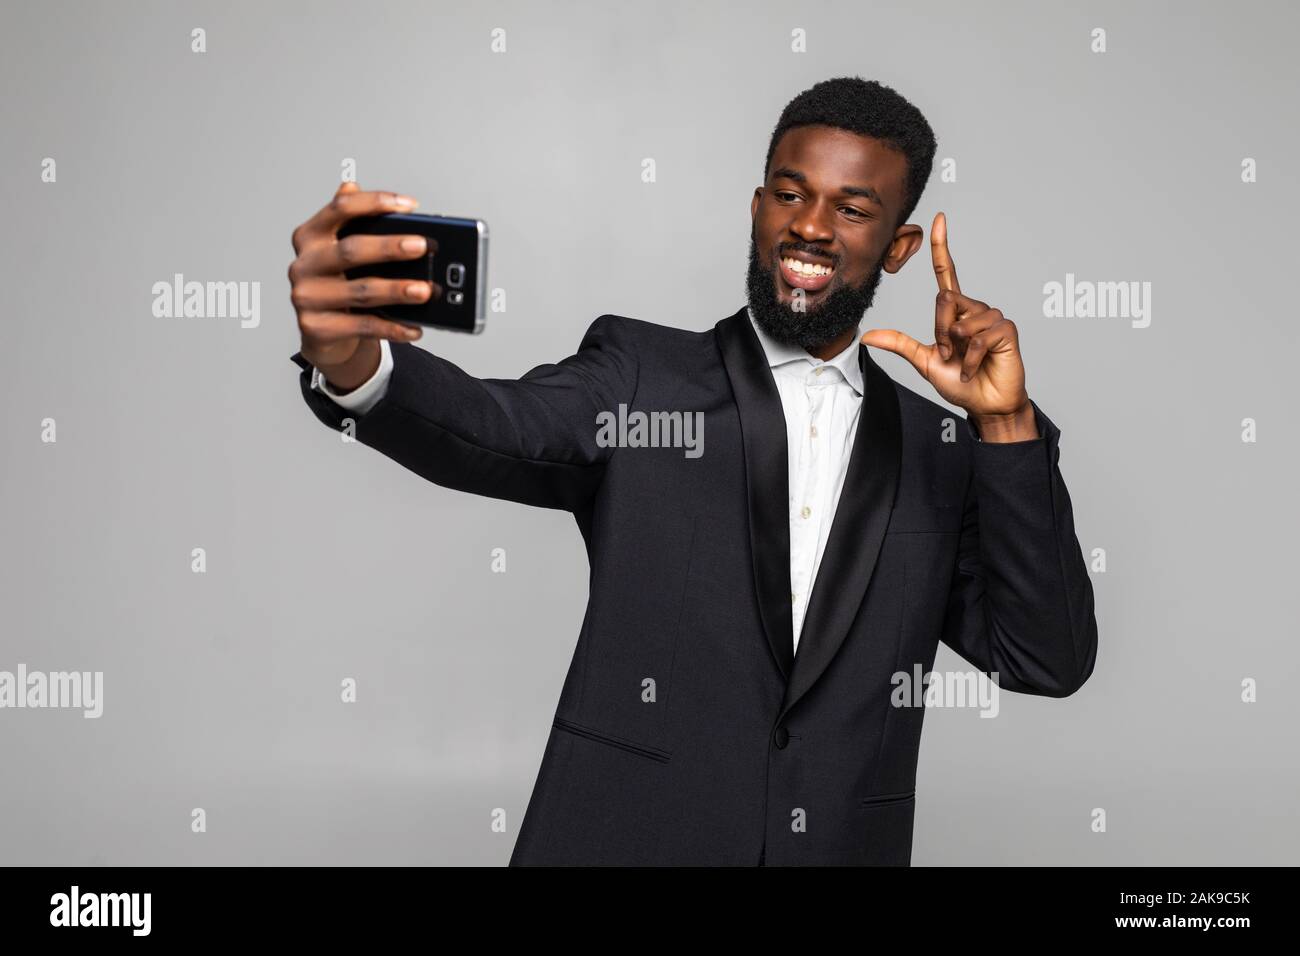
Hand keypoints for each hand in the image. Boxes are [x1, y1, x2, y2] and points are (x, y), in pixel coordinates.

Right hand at [289, 182, 438, 388]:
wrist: (322, 332)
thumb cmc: (340, 284)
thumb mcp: (348, 253)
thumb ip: (365, 226)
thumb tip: (403, 207)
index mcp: (311, 236)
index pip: (340, 209)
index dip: (374, 202)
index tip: (409, 204)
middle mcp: (303, 264)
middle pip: (350, 250)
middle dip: (389, 248)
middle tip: (421, 246)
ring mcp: (306, 296)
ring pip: (360, 291)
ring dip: (396, 290)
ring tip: (425, 290)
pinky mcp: (315, 327)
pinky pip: (362, 326)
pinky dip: (392, 327)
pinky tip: (414, 327)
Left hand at [859, 212, 1035, 439]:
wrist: (985, 404)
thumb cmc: (960, 382)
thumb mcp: (924, 361)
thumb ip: (900, 344)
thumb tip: (867, 336)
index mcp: (954, 312)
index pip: (946, 273)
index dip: (940, 246)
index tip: (938, 219)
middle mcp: (973, 308)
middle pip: (944, 299)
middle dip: (940, 331)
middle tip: (949, 354)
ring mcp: (991, 317)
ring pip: (960, 318)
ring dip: (956, 347)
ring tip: (965, 361)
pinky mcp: (1006, 329)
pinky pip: (977, 336)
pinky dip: (970, 358)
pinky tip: (976, 367)